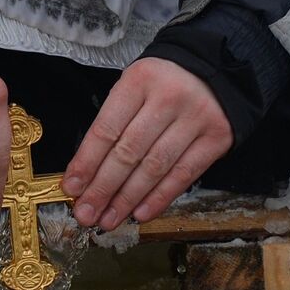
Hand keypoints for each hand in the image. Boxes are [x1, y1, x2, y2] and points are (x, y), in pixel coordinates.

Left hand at [62, 57, 232, 230]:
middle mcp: (169, 97)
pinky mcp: (217, 137)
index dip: (87, 162)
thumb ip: (114, 123)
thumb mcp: (134, 86)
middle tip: (86, 213)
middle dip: (103, 188)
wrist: (213, 69)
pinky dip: (160, 198)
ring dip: (128, 199)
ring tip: (108, 219)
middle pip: (128, 151)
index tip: (72, 187)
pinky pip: (184, 174)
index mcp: (140, 80)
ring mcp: (196, 118)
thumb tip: (87, 173)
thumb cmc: (163, 82)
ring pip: (154, 167)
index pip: (107, 128)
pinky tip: (140, 213)